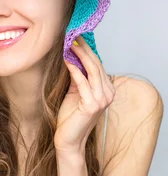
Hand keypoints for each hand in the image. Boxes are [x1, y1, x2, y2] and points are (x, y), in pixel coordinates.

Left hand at [54, 36, 115, 154]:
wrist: (68, 140)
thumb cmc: (70, 118)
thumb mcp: (75, 93)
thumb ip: (78, 77)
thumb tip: (73, 57)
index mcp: (107, 90)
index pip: (98, 65)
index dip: (88, 50)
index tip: (77, 37)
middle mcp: (108, 94)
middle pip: (96, 65)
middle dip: (84, 49)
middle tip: (73, 35)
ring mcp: (102, 100)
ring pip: (91, 70)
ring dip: (80, 55)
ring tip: (69, 44)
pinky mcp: (92, 105)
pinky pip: (82, 82)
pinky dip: (74, 69)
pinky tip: (67, 60)